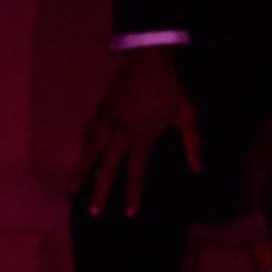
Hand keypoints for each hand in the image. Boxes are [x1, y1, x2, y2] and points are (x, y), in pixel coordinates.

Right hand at [73, 47, 201, 217]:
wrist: (148, 57)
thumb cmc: (169, 87)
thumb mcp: (186, 113)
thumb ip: (192, 142)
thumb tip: (199, 169)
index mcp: (142, 136)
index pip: (135, 172)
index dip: (133, 194)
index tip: (130, 213)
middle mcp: (120, 133)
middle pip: (107, 168)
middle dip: (100, 191)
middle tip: (94, 212)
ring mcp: (106, 122)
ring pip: (90, 152)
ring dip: (81, 172)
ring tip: (72, 190)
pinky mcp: (100, 112)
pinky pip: (88, 134)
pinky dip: (83, 148)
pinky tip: (80, 158)